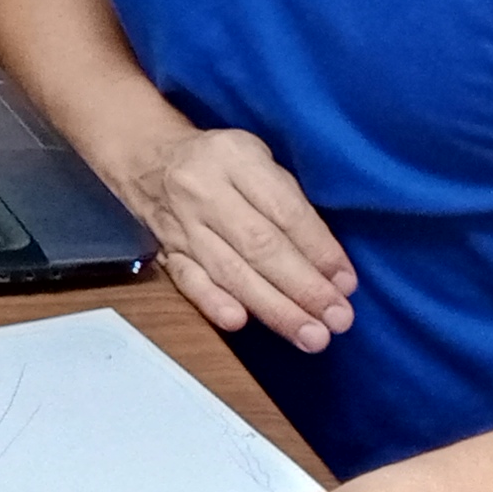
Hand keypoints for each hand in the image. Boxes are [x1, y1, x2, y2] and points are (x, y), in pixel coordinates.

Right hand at [124, 122, 355, 348]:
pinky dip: (212, 302)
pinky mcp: (166, 251)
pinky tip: (239, 322)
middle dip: (303, 288)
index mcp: (236, 158)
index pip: (284, 210)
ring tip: (310, 335)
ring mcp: (182, 224)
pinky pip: (188, 280)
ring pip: (230, 271)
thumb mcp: (256, 156)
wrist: (146, 158)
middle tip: (337, 319)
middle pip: (259, 246)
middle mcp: (205, 191)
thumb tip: (328, 262)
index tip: (346, 283)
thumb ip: (287, 199)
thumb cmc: (219, 161)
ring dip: (273, 308)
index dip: (318, 250)